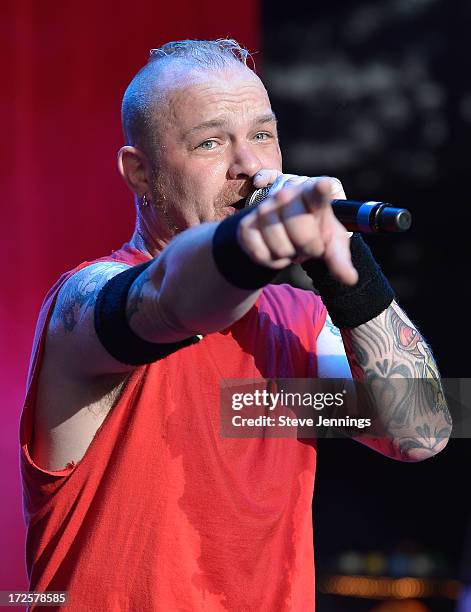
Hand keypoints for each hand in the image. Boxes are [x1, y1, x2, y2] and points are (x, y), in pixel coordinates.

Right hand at [237, 171, 357, 284]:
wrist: (283, 230)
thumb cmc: (314, 231)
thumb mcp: (331, 242)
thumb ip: (340, 260)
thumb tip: (351, 279)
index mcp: (312, 195)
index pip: (317, 191)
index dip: (320, 189)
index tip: (324, 186)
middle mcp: (286, 196)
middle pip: (303, 236)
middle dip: (309, 248)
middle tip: (308, 244)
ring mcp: (264, 209)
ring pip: (281, 249)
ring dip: (288, 255)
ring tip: (290, 244)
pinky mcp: (246, 225)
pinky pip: (261, 255)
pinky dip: (271, 261)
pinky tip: (274, 249)